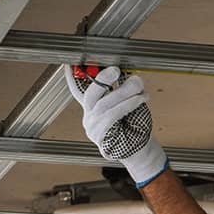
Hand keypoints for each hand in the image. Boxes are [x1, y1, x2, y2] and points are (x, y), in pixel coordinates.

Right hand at [64, 65, 167, 186]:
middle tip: (116, 70)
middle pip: (90, 95)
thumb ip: (124, 91)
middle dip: (103, 79)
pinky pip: (112, 117)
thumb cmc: (135, 126)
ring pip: (104, 105)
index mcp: (92, 108)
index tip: (71, 63)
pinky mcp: (101, 138)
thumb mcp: (129, 103)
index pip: (78, 89)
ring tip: (137, 86)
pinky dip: (127, 105)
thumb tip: (131, 77)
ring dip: (123, 92)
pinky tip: (138, 100)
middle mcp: (89, 117)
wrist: (141, 151)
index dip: (72, 76)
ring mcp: (94, 129)